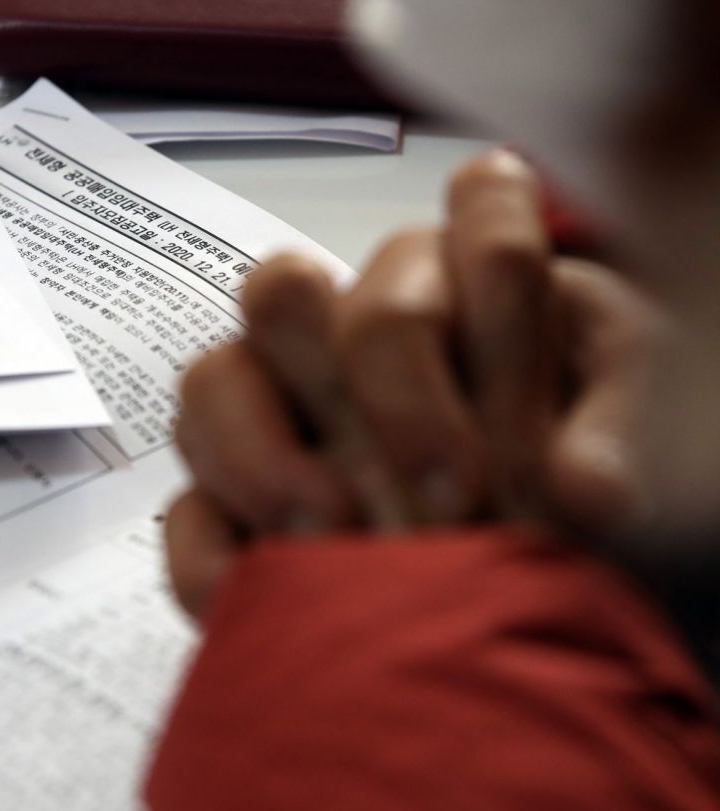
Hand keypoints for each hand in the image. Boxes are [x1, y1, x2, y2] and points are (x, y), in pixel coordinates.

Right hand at [166, 151, 666, 617]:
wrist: (521, 550)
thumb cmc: (573, 461)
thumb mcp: (622, 429)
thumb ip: (620, 432)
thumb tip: (586, 486)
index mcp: (464, 282)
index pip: (474, 214)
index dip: (492, 274)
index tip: (525, 430)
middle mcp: (357, 332)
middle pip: (290, 287)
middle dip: (377, 388)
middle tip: (449, 497)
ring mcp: (284, 414)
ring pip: (212, 379)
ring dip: (266, 462)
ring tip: (340, 543)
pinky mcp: (237, 505)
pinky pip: (187, 513)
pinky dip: (214, 558)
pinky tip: (268, 595)